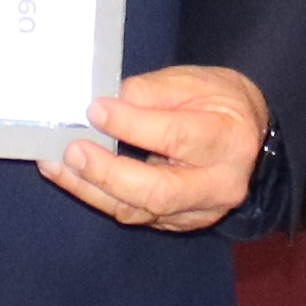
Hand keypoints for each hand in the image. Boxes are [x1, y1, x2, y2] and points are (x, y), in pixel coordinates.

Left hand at [48, 64, 268, 231]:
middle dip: (107, 172)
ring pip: (138, 210)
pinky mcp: (178, 223)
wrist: (248, 138)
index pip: (175, 137)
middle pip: (157, 190)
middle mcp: (218, 184)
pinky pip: (133, 215)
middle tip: (72, 150)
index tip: (95, 110)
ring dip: (91, 189)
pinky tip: (72, 176)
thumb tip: (110, 103)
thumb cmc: (219, 103)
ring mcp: (199, 211)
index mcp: (229, 140)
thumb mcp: (194, 82)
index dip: (131, 125)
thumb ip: (153, 92)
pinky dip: (97, 195)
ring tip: (56, 164)